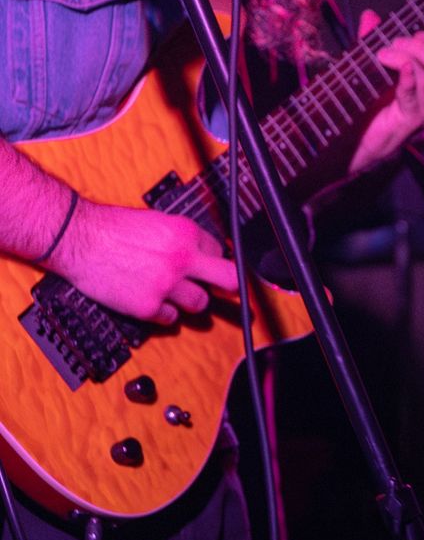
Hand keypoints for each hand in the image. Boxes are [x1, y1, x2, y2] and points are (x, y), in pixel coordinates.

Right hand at [51, 200, 239, 324]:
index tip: (210, 268)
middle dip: (231, 287)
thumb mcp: (157, 221)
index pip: (219, 253)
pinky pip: (170, 318)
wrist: (76, 238)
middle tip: (229, 292)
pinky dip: (163, 313)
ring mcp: (166, 285)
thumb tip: (202, 253)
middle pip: (230, 281)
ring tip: (173, 292)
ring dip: (190, 300)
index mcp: (186, 234)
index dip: (212, 261)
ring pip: (200, 303)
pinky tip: (151, 301)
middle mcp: (182, 259)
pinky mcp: (148, 306)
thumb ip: (182, 239)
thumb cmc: (111, 228)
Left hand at [348, 10, 423, 175]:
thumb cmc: (368, 102)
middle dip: (420, 48)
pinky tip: (395, 64)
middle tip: (394, 43)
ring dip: (405, 57)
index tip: (417, 34)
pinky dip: (405, 75)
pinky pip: (413, 93)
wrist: (357, 137)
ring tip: (382, 54)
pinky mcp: (410, 120)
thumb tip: (370, 16)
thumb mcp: (376, 66)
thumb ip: (375, 41)